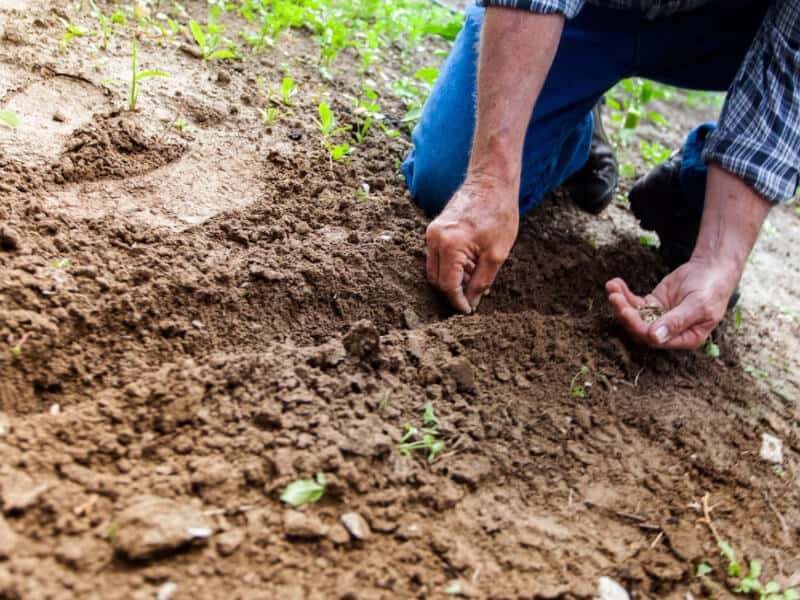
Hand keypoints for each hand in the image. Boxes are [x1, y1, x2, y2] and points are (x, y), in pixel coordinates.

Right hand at [425, 177, 518, 313]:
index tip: (468, 311)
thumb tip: (471, 302)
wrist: (491, 182)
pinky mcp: (434, 229)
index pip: (448, 285)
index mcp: (450, 245)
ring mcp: (431, 233)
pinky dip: (450, 267)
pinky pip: (436, 257)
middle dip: (453, 293)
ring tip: (474, 278)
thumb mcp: (497, 254)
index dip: (458, 302)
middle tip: (473, 298)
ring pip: (434, 269)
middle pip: (436, 280)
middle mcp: (434, 239)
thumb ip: (481, 281)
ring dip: (451, 280)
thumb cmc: (498, 213)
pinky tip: (469, 265)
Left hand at [606, 257, 740, 349]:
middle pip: (640, 329)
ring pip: (634, 316)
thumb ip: (676, 321)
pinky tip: (614, 283)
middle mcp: (669, 332)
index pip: (655, 340)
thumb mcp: (698, 305)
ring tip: (612, 287)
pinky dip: (623, 294)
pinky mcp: (653, 304)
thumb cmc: (711, 289)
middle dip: (625, 314)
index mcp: (685, 338)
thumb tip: (654, 338)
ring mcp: (659, 318)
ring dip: (620, 303)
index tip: (626, 311)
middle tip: (614, 298)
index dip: (638, 327)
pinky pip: (634, 303)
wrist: (712, 269)